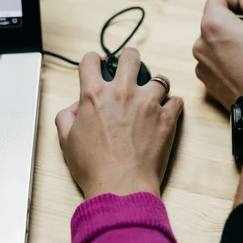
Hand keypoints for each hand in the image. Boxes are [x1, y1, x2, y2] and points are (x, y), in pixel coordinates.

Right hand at [56, 48, 183, 199]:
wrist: (121, 186)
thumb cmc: (93, 167)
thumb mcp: (67, 141)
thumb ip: (66, 117)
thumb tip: (75, 108)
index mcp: (94, 95)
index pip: (91, 61)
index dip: (92, 62)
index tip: (97, 67)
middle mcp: (123, 92)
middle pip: (131, 56)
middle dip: (128, 60)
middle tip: (129, 71)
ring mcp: (148, 104)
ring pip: (159, 78)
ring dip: (154, 87)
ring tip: (150, 99)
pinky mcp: (167, 118)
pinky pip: (176, 101)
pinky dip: (172, 106)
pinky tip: (165, 114)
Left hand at [193, 0, 242, 110]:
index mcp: (213, 26)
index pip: (217, 0)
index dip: (236, 0)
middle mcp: (202, 47)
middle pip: (216, 24)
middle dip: (237, 23)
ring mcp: (205, 69)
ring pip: (218, 46)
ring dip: (235, 44)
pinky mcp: (211, 87)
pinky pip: (220, 66)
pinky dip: (232, 63)